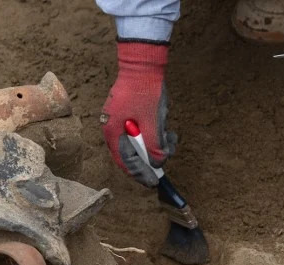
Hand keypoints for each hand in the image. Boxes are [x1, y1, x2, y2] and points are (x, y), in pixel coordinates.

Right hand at [101, 42, 176, 186]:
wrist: (143, 62)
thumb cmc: (145, 92)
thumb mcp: (153, 123)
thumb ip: (154, 146)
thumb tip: (158, 163)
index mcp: (113, 133)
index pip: (125, 163)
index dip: (140, 174)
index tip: (153, 182)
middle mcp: (113, 129)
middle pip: (132, 153)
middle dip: (151, 157)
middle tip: (166, 157)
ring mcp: (120, 120)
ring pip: (139, 142)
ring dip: (156, 143)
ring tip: (170, 137)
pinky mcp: (129, 113)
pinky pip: (141, 131)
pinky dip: (154, 133)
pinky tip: (166, 127)